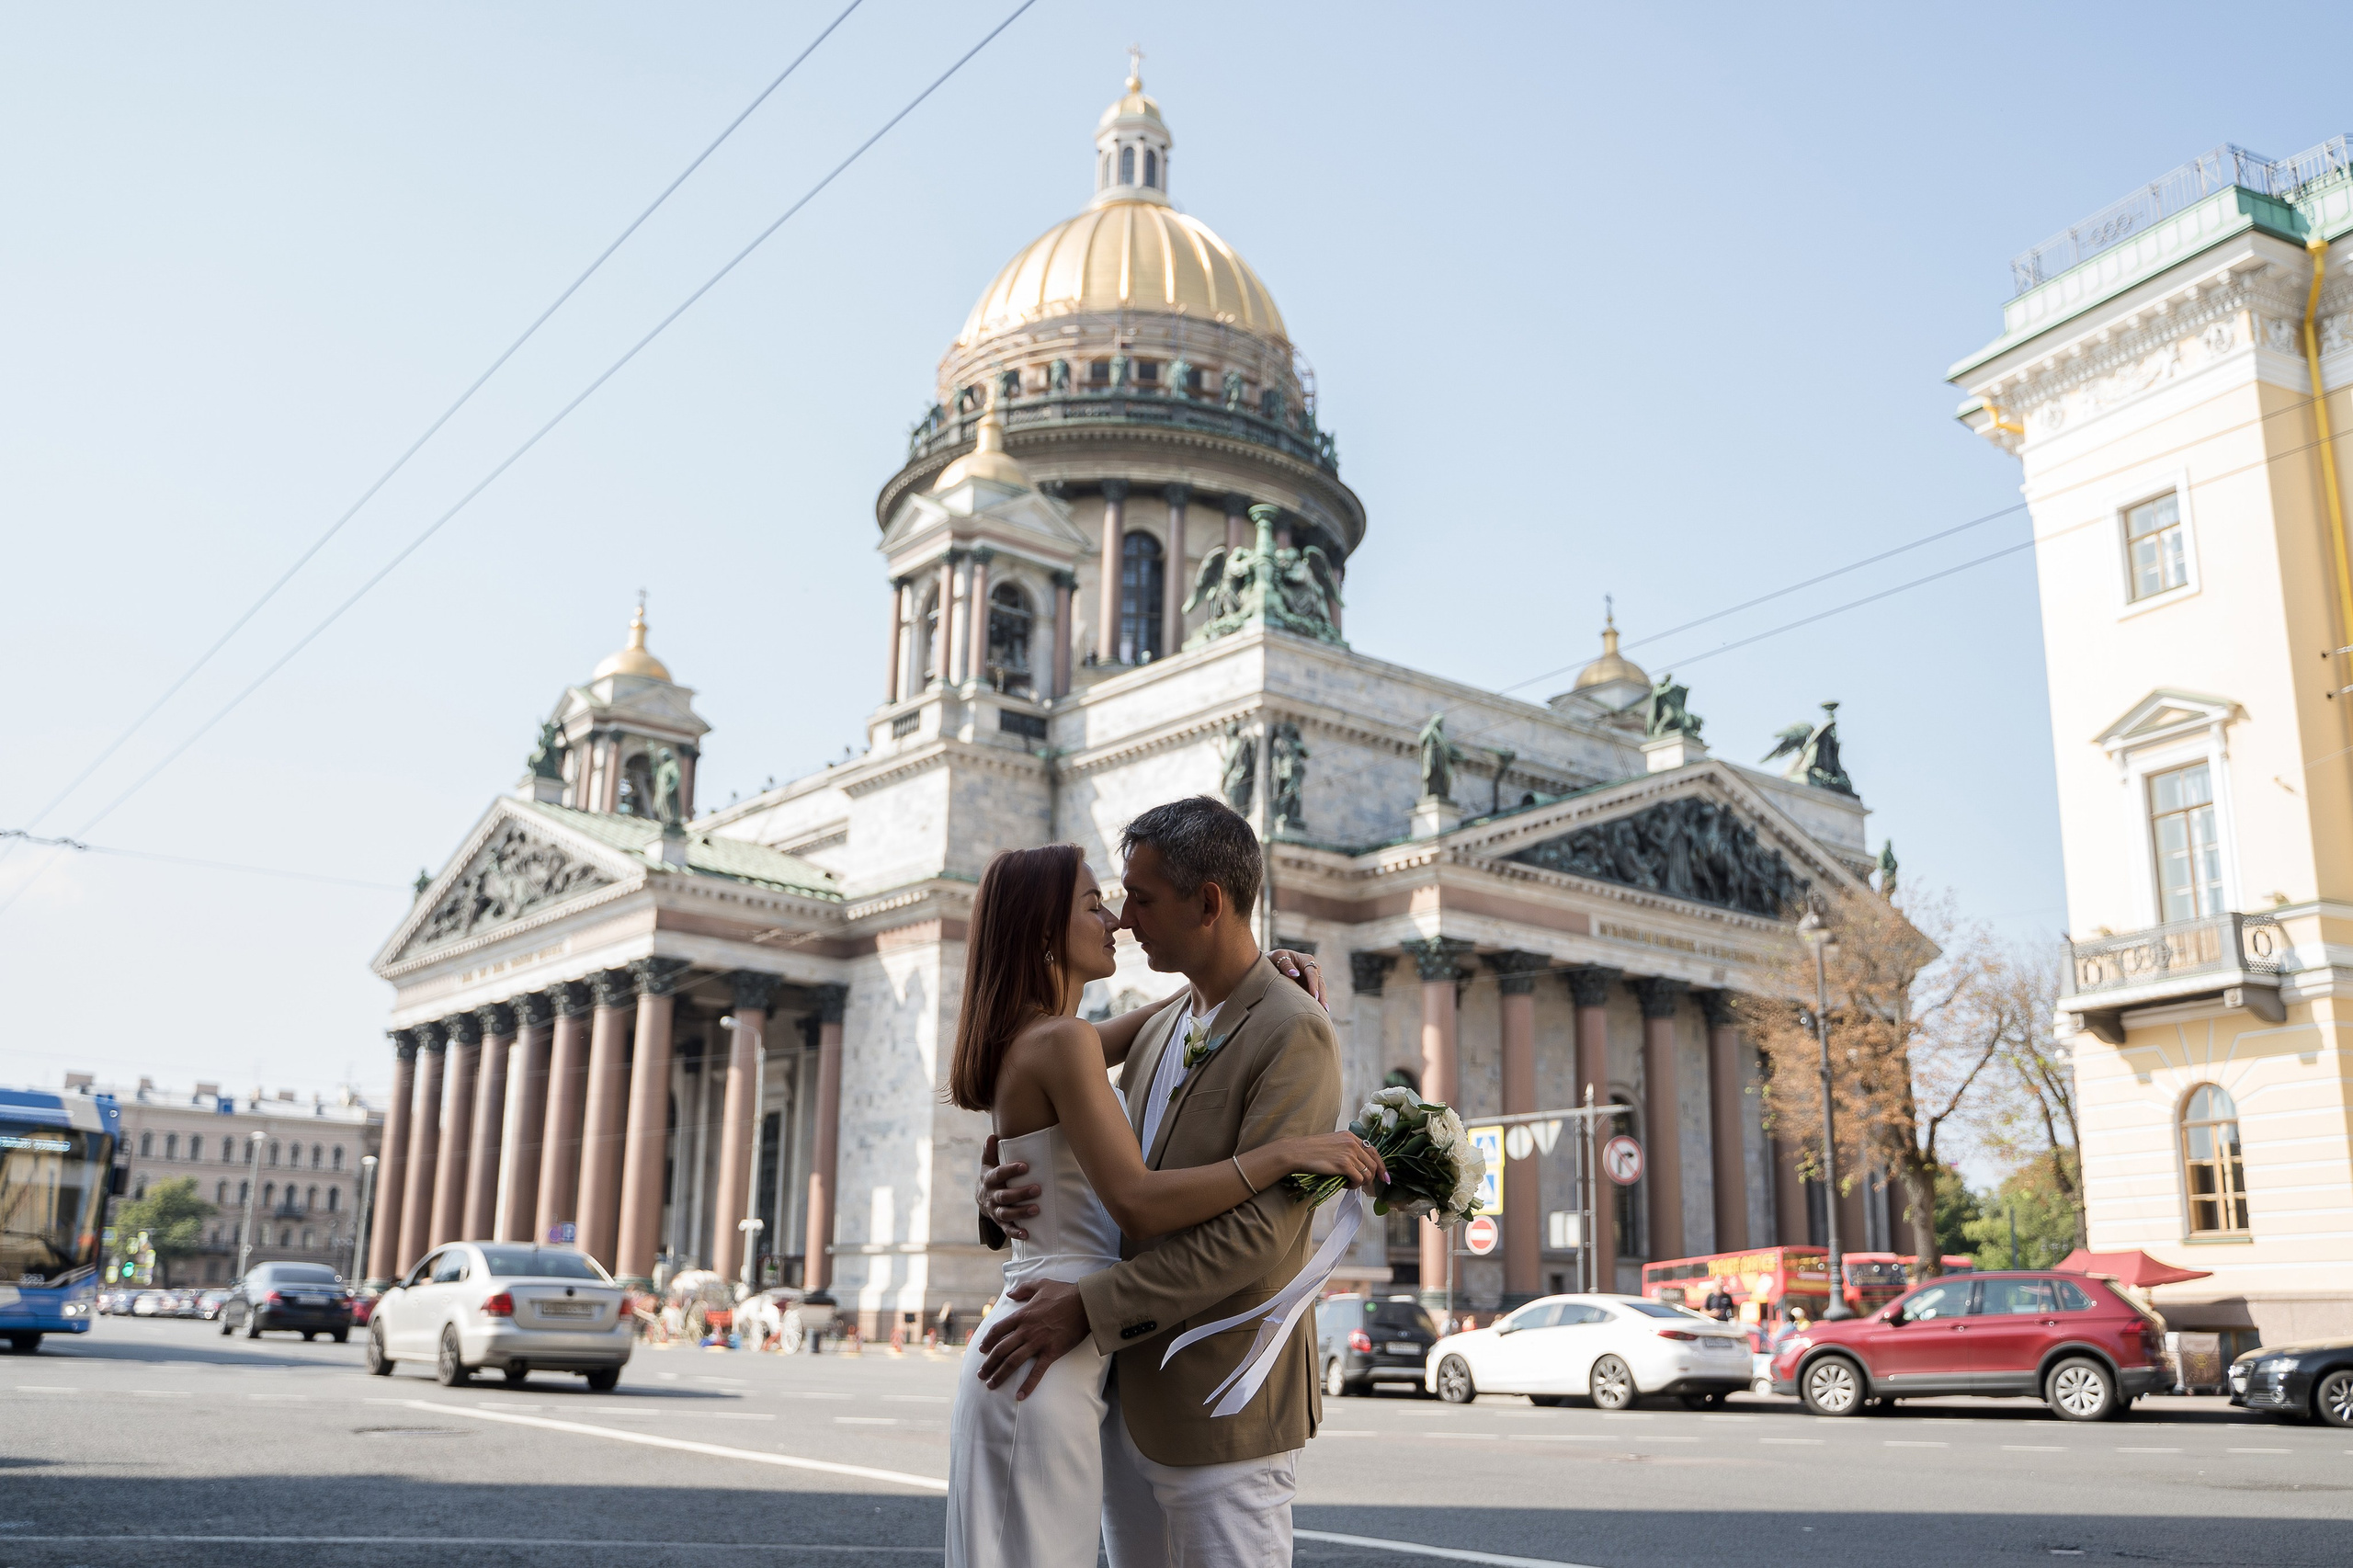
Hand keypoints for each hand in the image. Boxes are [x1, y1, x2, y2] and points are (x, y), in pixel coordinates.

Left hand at [974, 1278, 1090, 1398]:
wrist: (1085, 1303)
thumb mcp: (1041, 1284)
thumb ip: (1023, 1289)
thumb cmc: (1064, 1292)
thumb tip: (1009, 1293)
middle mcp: (1026, 1330)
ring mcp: (1038, 1342)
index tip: (981, 1350)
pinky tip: (1020, 1396)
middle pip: (1001, 1350)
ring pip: (1013, 1362)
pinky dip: (1028, 1385)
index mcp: (1022, 1315)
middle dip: (988, 1364)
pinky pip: (1037, 1372)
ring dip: (1000, 1375)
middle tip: (980, 1374)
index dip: (987, 1341)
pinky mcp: (1051, 1352)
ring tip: (991, 1385)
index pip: (998, 1330)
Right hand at [976, 1133, 1042, 1240]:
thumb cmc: (991, 1176)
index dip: (1011, 1170)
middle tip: (1038, 1189)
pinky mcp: (999, 1222)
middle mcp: (990, 1196)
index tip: (1025, 1166)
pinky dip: (1015, 1233)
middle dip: (1021, 1193)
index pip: (999, 1174)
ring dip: (1021, 1212)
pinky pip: (1006, 1229)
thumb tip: (992, 1136)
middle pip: (1004, 1196)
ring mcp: (994, 1210)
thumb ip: (990, 1151)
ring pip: (1006, 1213)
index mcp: (988, 1179)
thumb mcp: (988, 1163)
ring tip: (1037, 1209)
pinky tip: (1027, 1234)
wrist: (981, 1199)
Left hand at [1267, 948, 1325, 1008]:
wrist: (1272, 963)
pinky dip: (1318, 1003)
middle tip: (1322, 1008)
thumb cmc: (1274, 958)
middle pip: (1320, 983)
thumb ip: (1285, 964)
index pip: (1312, 973)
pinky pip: (1315, 995)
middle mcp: (1312, 969)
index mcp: (1306, 960)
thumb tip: (1294, 974)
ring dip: (1322, 1000)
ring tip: (1324, 1013)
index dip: (1314, 984)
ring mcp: (1312, 979)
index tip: (1314, 995)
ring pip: (1320, 990)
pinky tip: (1321, 1012)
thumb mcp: (1277, 956)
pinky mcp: (1309, 987)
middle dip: (1322, 995)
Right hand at [1279, 1131, 1386, 1187]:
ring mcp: (1349, 1153)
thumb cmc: (1310, 1151)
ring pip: (1367, 1173)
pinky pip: (1359, 1179)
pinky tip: (1345, 1184)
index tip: (1384, 1177)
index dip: (1381, 1165)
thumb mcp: (1332, 1144)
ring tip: (1349, 1183)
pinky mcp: (1344, 1164)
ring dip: (1360, 1182)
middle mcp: (1352, 1142)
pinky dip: (1354, 1185)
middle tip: (1364, 1185)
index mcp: (1350, 1136)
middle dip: (1372, 1177)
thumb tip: (1359, 1168)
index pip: (1373, 1150)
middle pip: (1373, 1163)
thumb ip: (1346, 1150)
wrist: (1297, 1152)